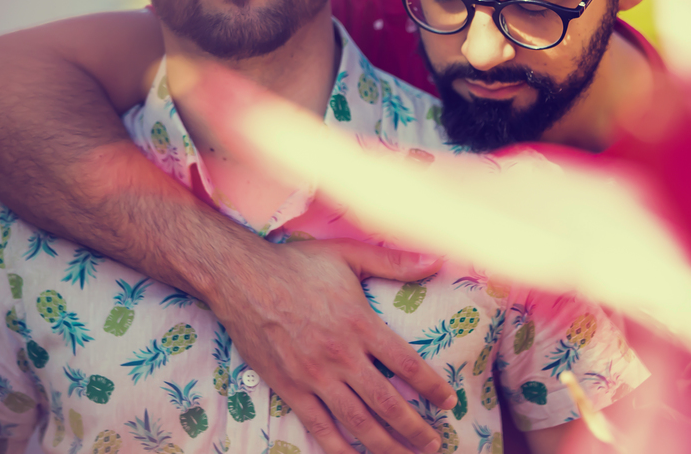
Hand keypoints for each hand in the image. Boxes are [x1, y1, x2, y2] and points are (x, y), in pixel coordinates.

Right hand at [206, 237, 455, 453]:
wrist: (241, 278)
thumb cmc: (297, 264)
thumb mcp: (349, 255)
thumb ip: (393, 262)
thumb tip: (434, 262)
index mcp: (360, 324)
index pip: (407, 365)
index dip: (433, 388)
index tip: (449, 402)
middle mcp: (341, 356)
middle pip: (387, 403)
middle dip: (415, 428)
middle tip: (434, 443)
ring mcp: (313, 376)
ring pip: (358, 422)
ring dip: (385, 445)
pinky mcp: (289, 388)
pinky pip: (319, 427)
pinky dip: (339, 448)